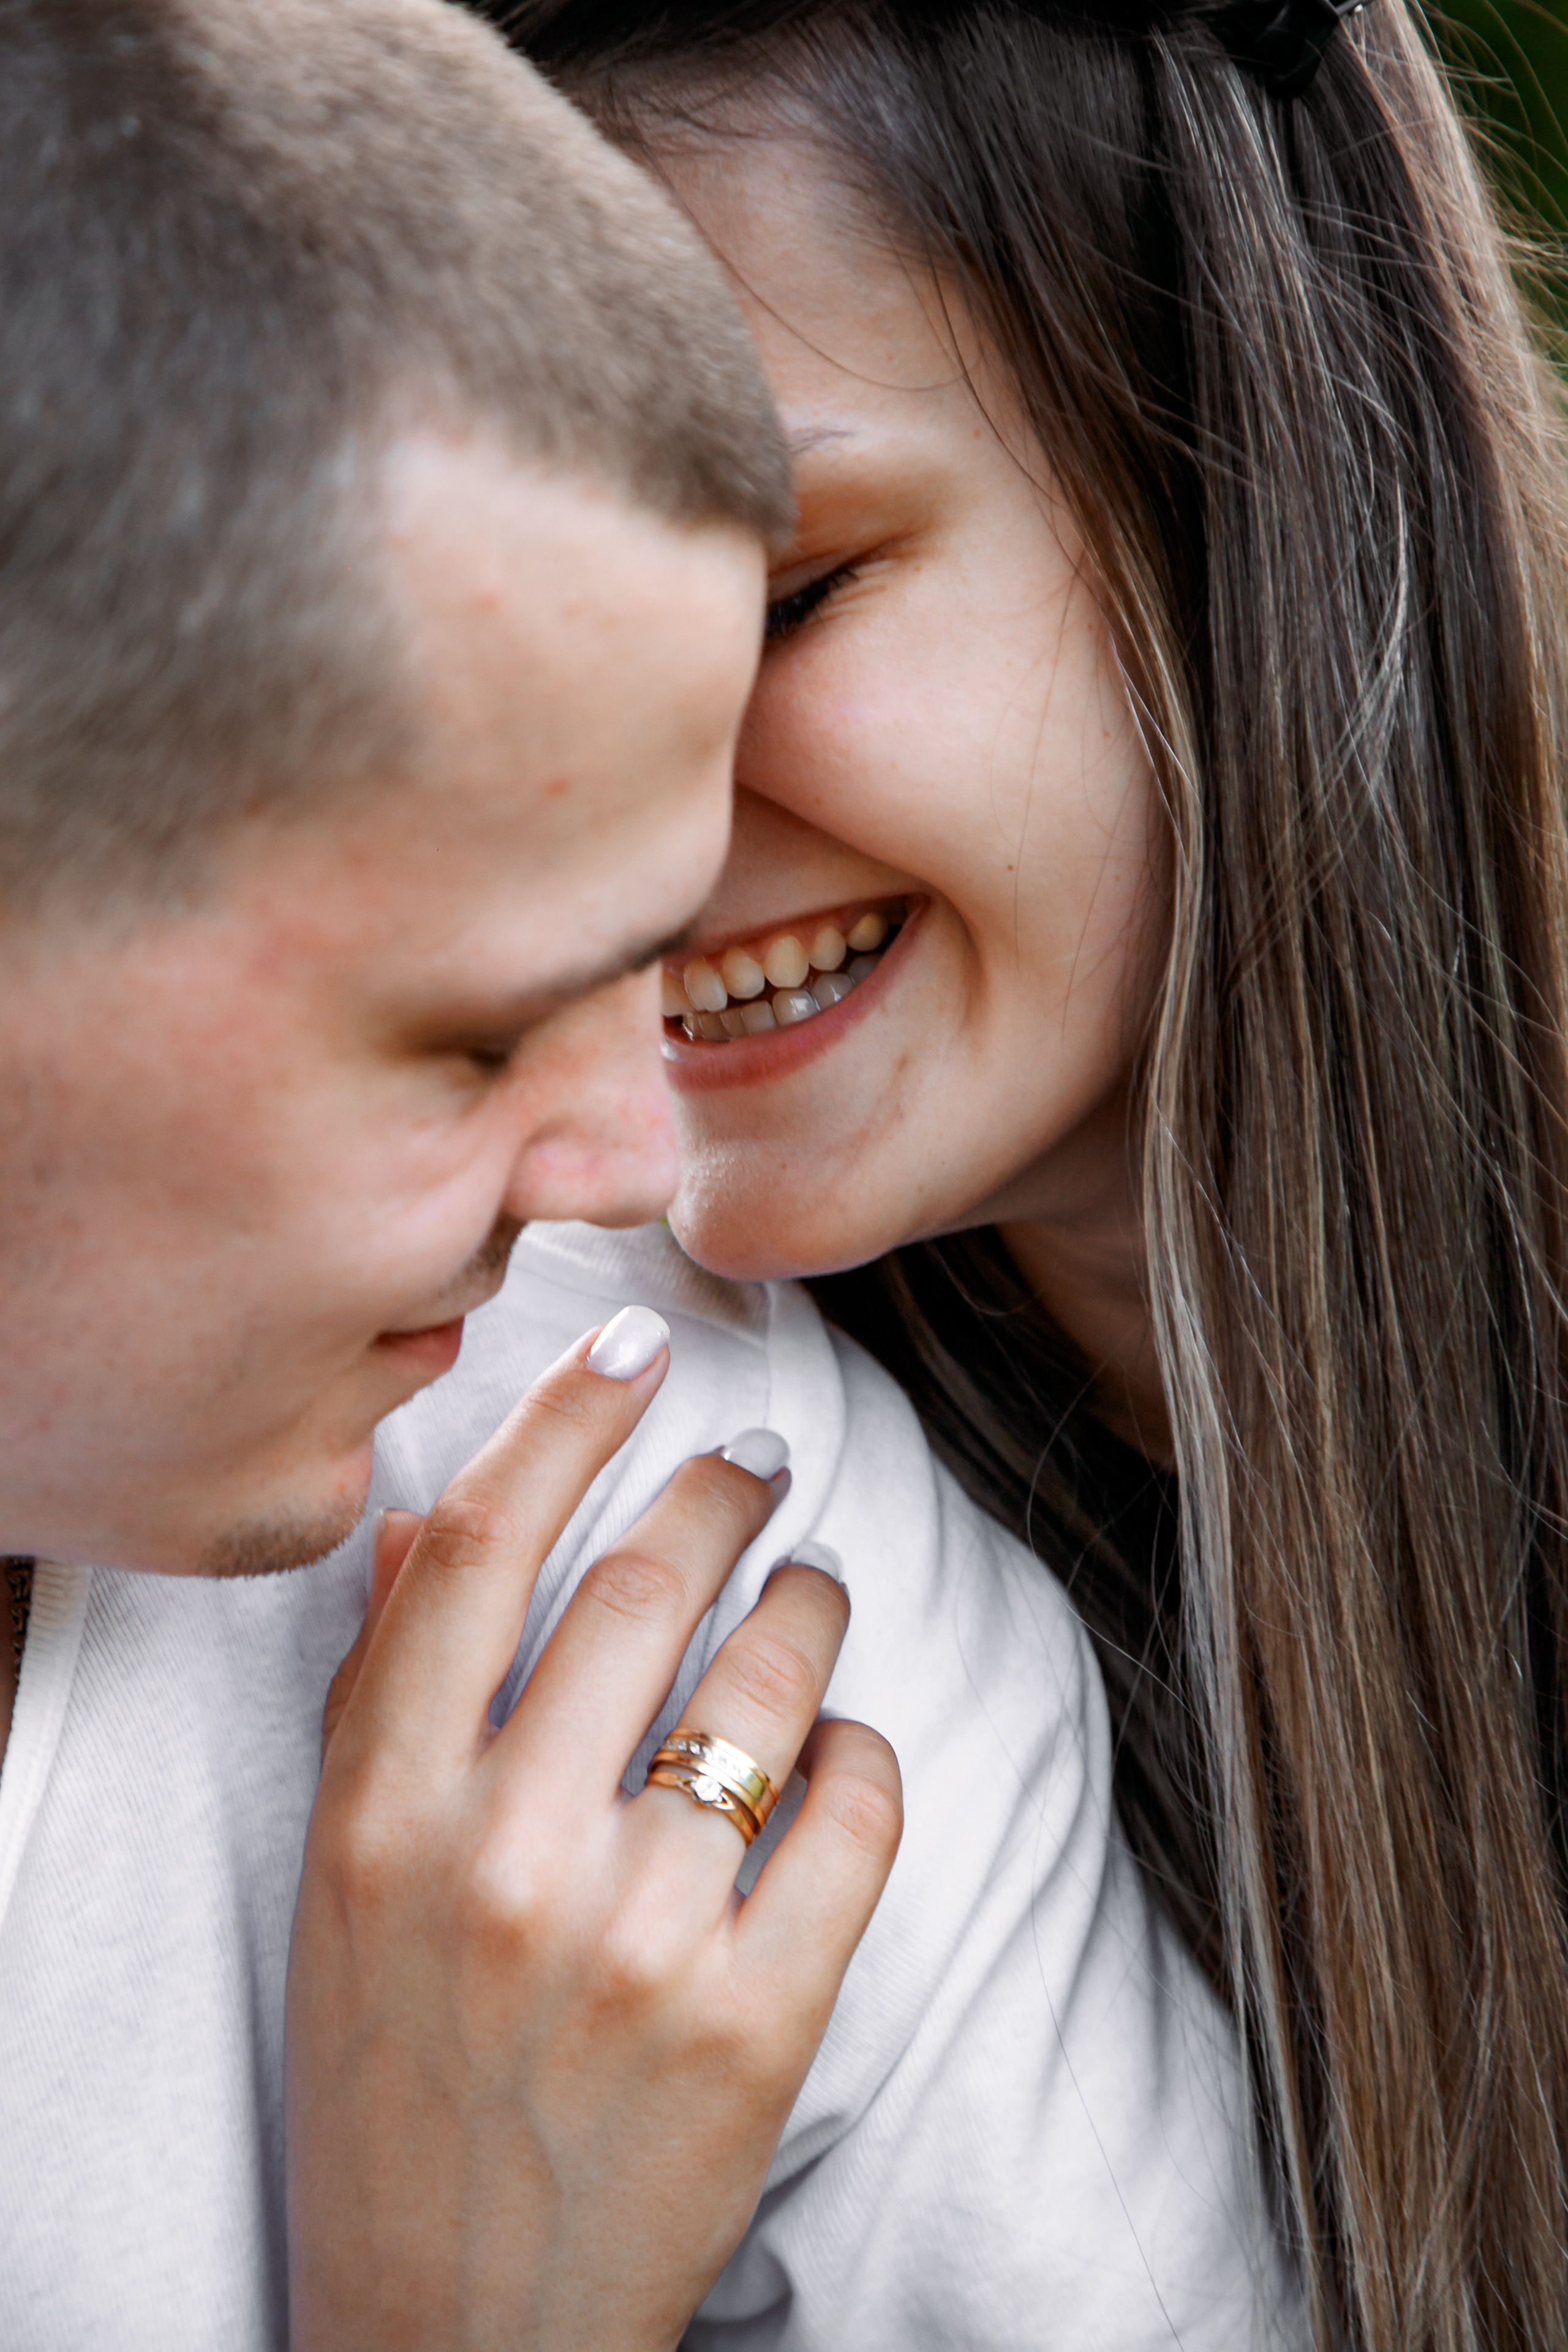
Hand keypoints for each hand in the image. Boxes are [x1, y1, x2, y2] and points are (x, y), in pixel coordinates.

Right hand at [285, 1319, 901, 2351]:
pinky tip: (840, 1746)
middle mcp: (504, 1857)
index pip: (484, 1547)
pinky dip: (863, 1750)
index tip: (636, 1338)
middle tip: (762, 1453)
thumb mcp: (343, 1884)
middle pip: (644, 1585)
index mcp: (384, 1811)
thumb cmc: (398, 2078)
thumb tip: (431, 1519)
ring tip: (814, 1587)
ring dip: (810, 1601)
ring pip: (769, 1678)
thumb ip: (384, 1695)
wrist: (459, 2327)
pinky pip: (851, 1813)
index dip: (569, 1415)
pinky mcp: (756, 2023)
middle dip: (724, 1483)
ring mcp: (637, 1942)